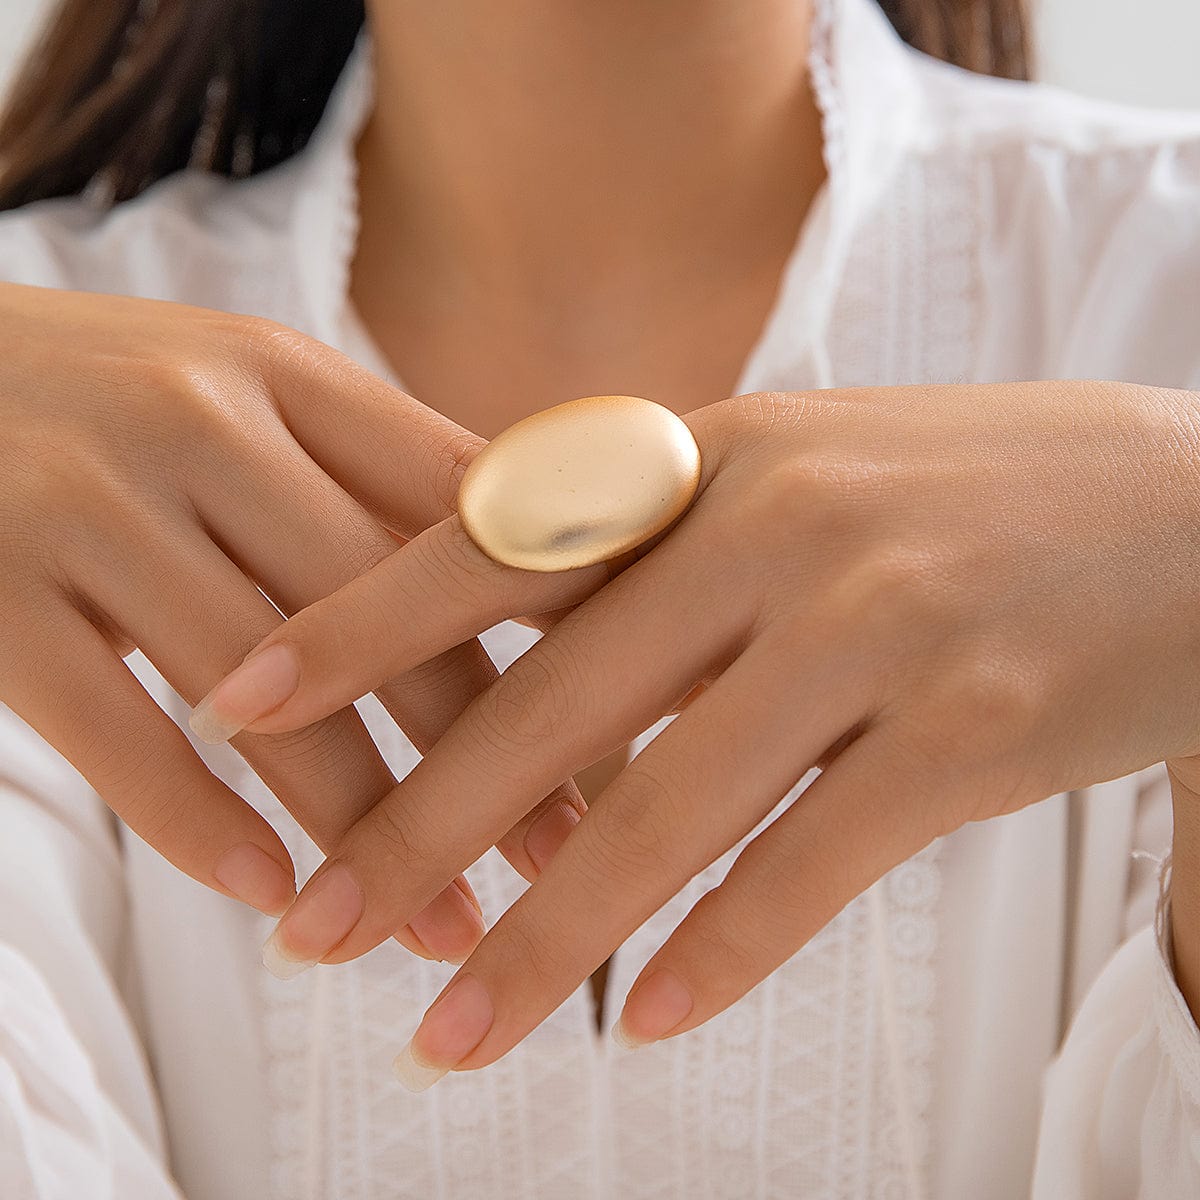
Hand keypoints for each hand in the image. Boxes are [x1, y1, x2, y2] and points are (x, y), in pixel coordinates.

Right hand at [0, 282, 582, 963]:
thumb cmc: (114, 394)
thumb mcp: (250, 389)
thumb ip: (377, 466)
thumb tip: (537, 559)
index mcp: (287, 378)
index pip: (456, 506)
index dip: (560, 611)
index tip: (641, 706)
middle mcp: (197, 426)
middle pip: (384, 613)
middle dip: (488, 748)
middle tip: (566, 853)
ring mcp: (88, 508)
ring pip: (266, 694)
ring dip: (366, 825)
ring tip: (442, 924)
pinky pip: (113, 732)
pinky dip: (199, 825)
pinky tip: (274, 894)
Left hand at [207, 381, 1199, 1080]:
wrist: (1183, 507)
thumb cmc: (948, 495)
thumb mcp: (786, 473)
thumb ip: (649, 543)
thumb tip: (495, 634)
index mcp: (712, 454)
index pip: (496, 540)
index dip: (354, 623)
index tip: (234, 705)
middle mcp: (781, 527)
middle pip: (554, 702)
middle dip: (418, 829)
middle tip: (311, 932)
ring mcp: (882, 625)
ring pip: (669, 810)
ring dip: (549, 941)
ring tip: (448, 1038)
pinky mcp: (979, 729)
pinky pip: (814, 865)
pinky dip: (720, 953)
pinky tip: (646, 1024)